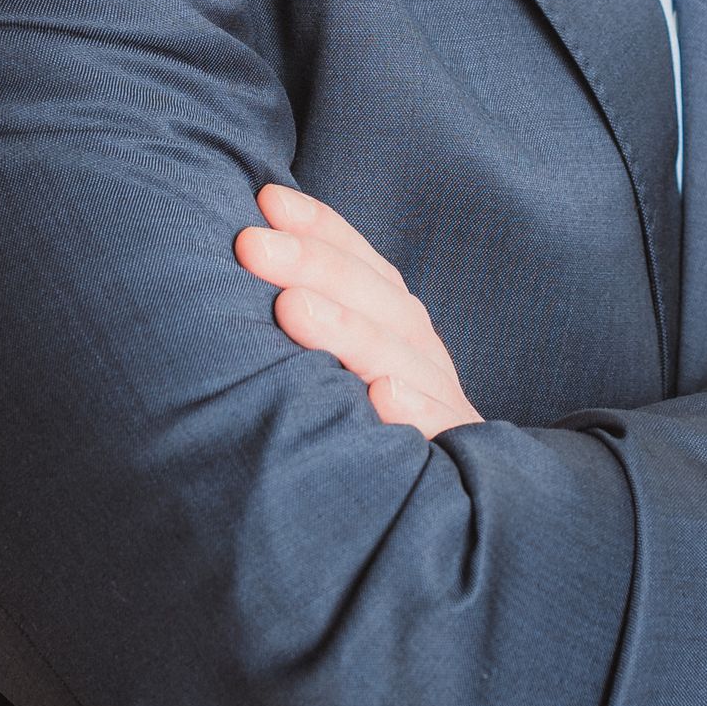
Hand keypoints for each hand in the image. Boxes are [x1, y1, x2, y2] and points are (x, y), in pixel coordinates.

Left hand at [235, 185, 483, 438]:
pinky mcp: (453, 449)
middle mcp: (417, 348)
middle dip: (310, 264)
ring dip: (346, 329)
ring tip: (292, 307)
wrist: (456, 504)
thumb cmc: (374, 422)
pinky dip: (415, 409)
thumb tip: (250, 255)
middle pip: (370, 298)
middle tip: (251, 244)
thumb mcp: (348, 362)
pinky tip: (384, 396)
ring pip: (397, 356)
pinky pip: (436, 428)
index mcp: (393, 318)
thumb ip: (312, 313)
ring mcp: (438, 397)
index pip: (357, 261)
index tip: (265, 201)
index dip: (316, 226)